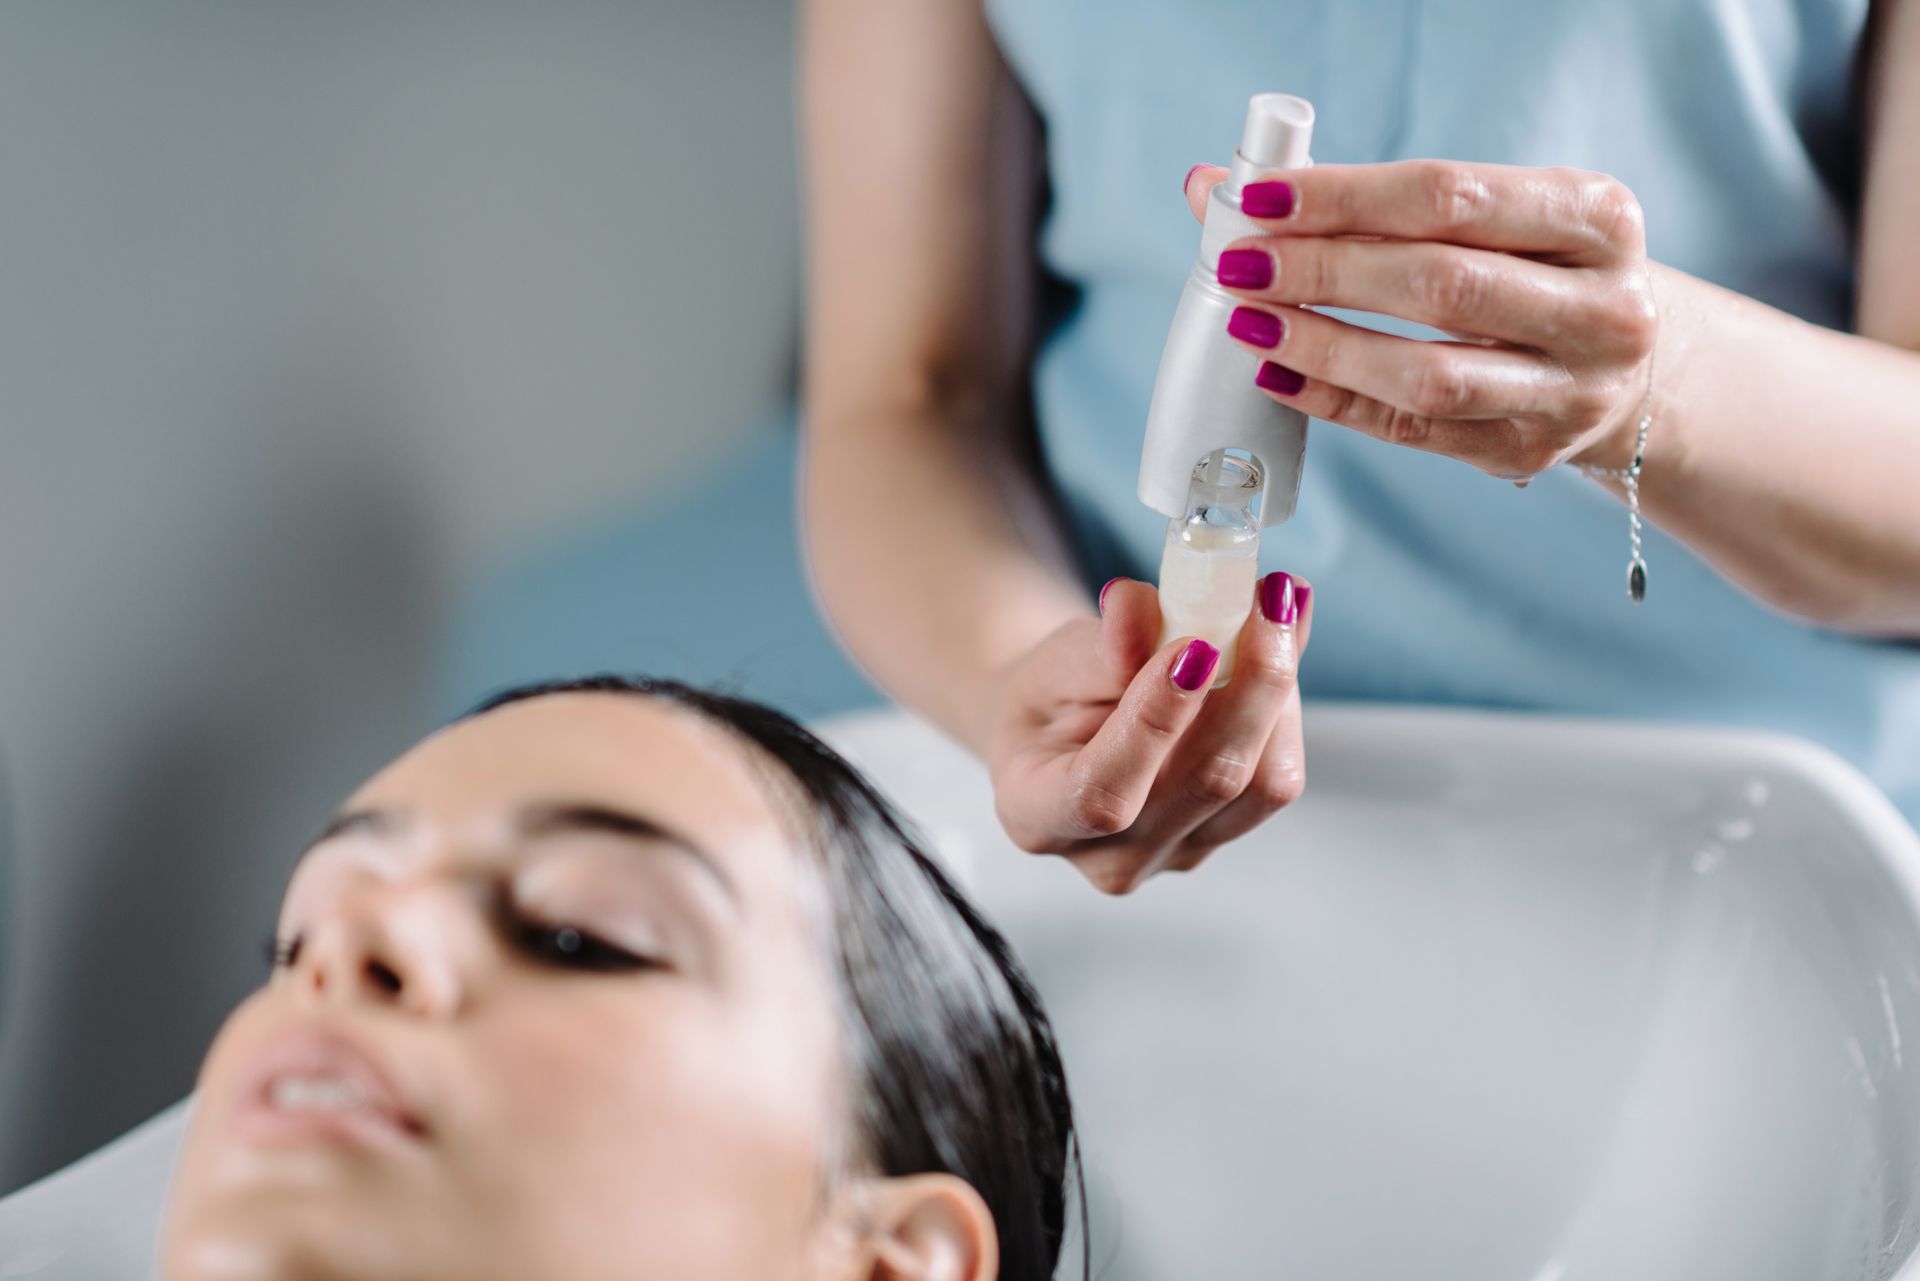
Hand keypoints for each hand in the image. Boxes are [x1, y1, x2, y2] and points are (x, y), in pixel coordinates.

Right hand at [983, 573, 1313, 894]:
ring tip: (1277, 609)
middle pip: (1207, 784)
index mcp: (1038, 817)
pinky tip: (1281, 644)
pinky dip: (1287, 705)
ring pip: (1261, 783)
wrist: (1063, 731)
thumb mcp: (1055, 661)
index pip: (1103, 794)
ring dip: (1278, 690)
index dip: (1156, 722)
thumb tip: (1139, 606)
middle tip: (1269, 601)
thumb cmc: (1051, 699)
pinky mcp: (1225, 834)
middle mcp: (1113, 857)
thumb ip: (1098, 644)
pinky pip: (1277, 777)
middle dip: (1249, 685)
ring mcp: (1177, 854)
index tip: (1192, 647)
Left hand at [1187, 160, 1659, 478]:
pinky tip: (1279, 375)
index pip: (1450, 196)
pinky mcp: (1525, 451)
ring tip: (1251, 324)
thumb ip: (1364, 199)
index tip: (1263, 200)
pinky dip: (1335, 401)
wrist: (1631, 367)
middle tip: (1242, 265)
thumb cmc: (1533, 270)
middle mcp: (1602, 307)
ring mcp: (1570, 391)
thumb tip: (1212, 189)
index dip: (1345, 197)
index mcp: (1597, 217)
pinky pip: (1410, 431)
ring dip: (1324, 346)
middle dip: (1324, 271)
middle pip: (1440, 285)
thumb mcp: (1491, 215)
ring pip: (1428, 375)